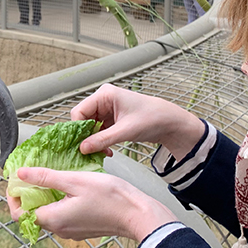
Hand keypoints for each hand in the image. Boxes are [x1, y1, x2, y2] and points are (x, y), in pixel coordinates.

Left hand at [7, 167, 176, 241]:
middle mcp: (60, 229)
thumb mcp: (74, 180)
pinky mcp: (82, 228)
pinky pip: (62, 216)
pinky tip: (67, 187)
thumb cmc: (111, 198)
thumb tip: (21, 174)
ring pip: (47, 214)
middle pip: (32, 214)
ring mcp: (71, 230)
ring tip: (49, 177)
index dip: (14, 197)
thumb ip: (45, 177)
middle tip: (31, 175)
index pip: (19, 214)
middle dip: (28, 194)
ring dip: (44, 197)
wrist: (138, 215)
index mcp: (54, 219)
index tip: (16, 181)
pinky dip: (58, 202)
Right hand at [70, 84, 205, 160]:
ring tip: (101, 153)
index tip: (80, 145)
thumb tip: (83, 148)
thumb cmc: (152, 118)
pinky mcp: (111, 119)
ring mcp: (106, 110)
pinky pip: (97, 131)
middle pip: (83, 120)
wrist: (169, 123)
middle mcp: (103, 100)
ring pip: (89, 127)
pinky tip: (106, 150)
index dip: (77, 129)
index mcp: (105, 94)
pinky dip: (100, 141)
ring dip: (93, 141)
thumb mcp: (125, 131)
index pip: (79, 111)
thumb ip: (102, 140)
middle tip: (89, 152)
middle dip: (86, 137)